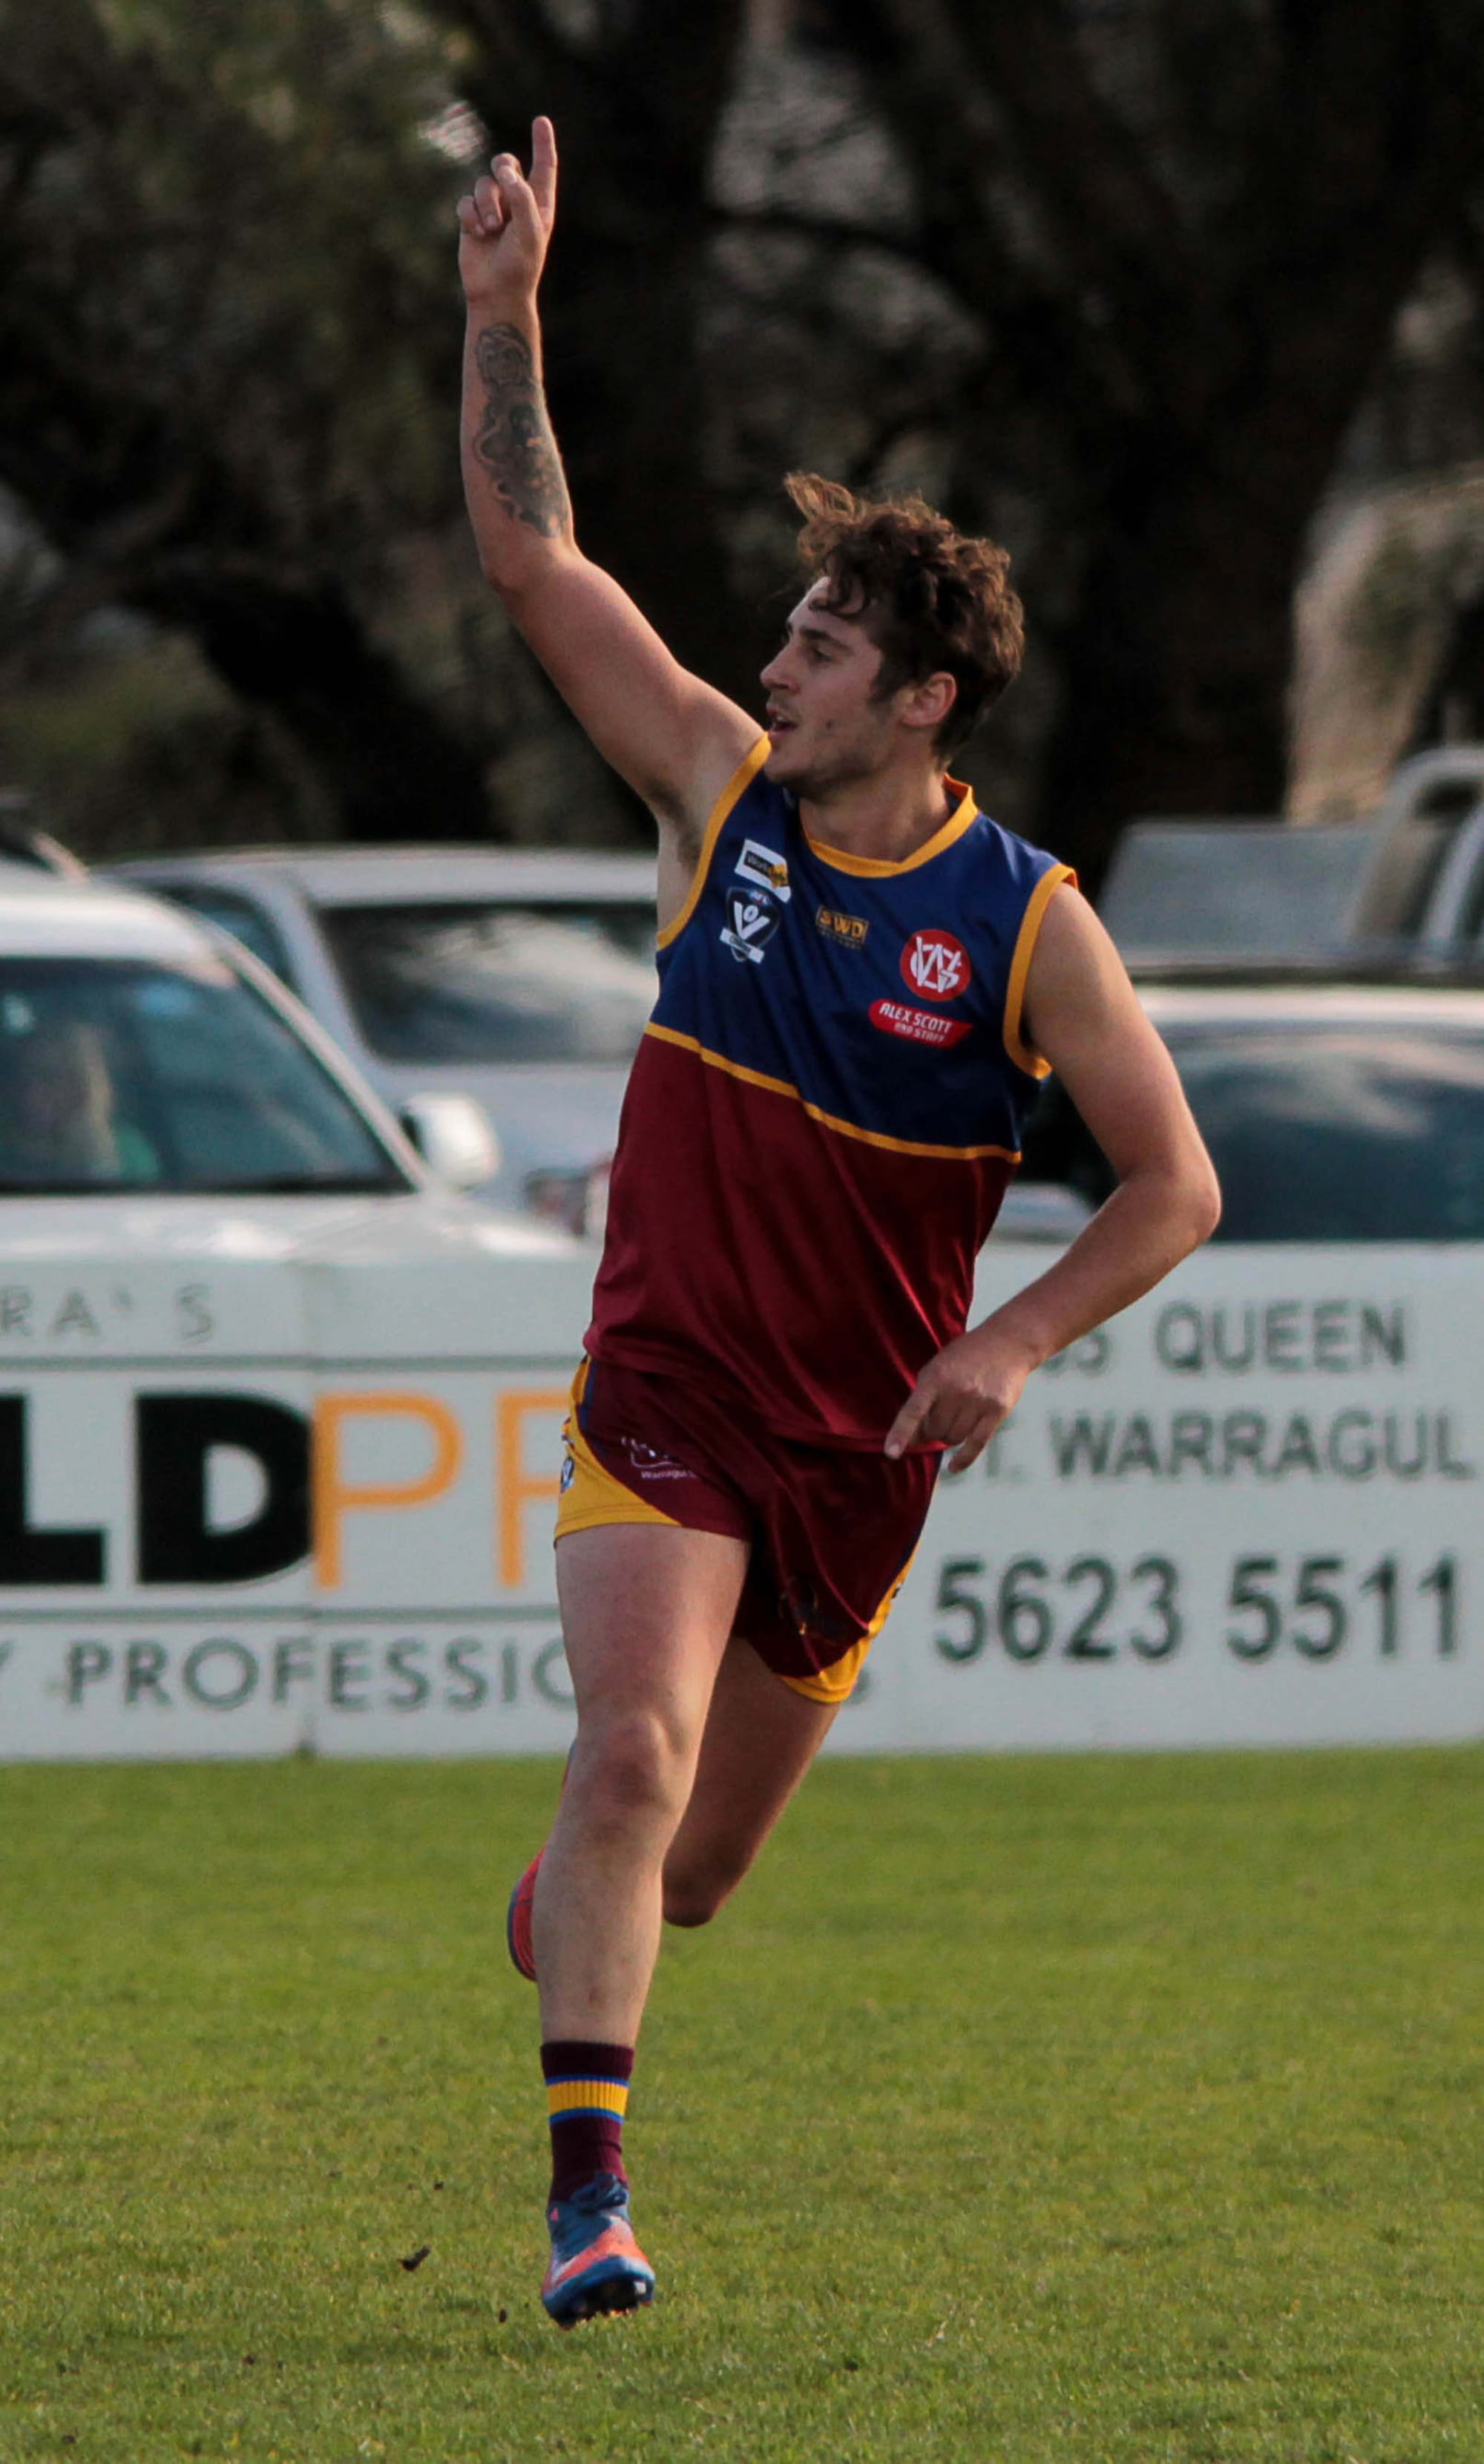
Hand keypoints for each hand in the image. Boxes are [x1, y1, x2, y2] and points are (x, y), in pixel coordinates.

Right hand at [457, 117, 557, 308]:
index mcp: (539, 205)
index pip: (543, 167)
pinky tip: (477, 234)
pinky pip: (466, 201)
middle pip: (506, 164)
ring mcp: (493, 211)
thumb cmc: (520, 266)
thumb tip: (506, 172)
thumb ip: (522, 197)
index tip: (541, 120)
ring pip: (484, 184)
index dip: (543, 144)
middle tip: (504, 179)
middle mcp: (517, 204)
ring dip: (487, 203)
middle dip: (503, 167)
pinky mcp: (472, 220)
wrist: (497, 294)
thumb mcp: (529, 230)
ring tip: (492, 229)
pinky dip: (470, 215)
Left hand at [883, 1323, 1035, 1472]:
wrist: (1008, 1342)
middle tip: (939, 1416)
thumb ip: (923, 1399)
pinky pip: (976, 1444)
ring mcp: (979, 1402)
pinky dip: (963, 1459)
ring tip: (954, 1419)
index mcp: (936, 1377)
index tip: (891, 1453)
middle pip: (934, 1430)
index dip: (901, 1433)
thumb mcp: (938, 1367)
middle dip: (931, 1430)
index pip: (913, 1411)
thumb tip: (912, 1437)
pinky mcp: (997, 1411)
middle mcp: (957, 1391)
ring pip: (953, 1439)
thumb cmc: (966, 1357)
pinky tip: (953, 1467)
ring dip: (948, 1437)